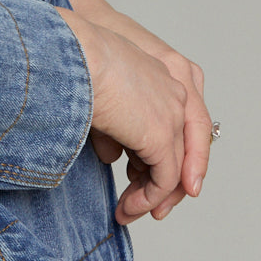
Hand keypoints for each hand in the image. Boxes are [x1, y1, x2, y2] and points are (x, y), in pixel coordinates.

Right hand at [55, 0, 211, 223]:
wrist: (76, 50)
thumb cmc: (77, 56)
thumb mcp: (102, 87)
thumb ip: (115, 122)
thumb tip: (113, 156)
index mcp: (164, 70)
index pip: (175, 120)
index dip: (161, 151)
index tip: (139, 175)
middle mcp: (177, 90)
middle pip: (185, 147)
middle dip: (164, 182)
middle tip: (142, 204)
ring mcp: (173, 113)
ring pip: (176, 168)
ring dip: (153, 196)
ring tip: (127, 210)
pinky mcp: (162, 136)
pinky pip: (164, 180)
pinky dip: (147, 199)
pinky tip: (127, 206)